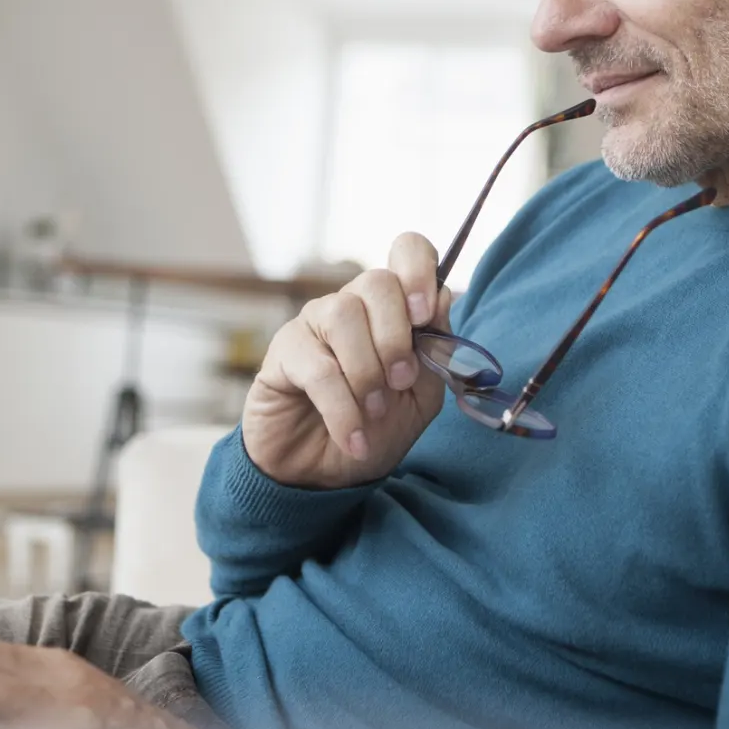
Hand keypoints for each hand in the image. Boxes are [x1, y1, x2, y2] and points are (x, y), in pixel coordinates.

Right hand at [243, 232, 452, 488]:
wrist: (325, 475)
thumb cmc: (375, 429)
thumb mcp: (421, 397)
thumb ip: (437, 352)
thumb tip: (444, 298)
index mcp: (391, 308)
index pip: (407, 252)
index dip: (420, 270)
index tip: (425, 316)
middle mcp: (351, 305)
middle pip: (376, 282)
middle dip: (396, 336)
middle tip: (401, 381)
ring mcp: (314, 324)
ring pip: (343, 315)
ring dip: (367, 372)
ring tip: (374, 411)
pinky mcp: (283, 353)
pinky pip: (317, 367)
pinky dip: (342, 408)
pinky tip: (352, 438)